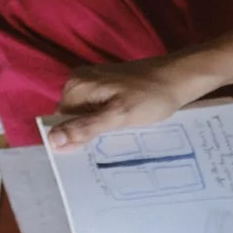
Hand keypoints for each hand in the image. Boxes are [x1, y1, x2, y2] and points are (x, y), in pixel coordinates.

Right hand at [48, 54, 214, 148]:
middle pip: (72, 120)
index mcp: (75, 86)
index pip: (59, 123)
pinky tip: (122, 130)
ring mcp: (93, 84)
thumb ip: (85, 128)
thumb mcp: (118, 116)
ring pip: (86, 118)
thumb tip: (52, 140)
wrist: (180, 78)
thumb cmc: (152, 96)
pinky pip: (98, 112)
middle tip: (110, 146)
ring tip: (118, 138)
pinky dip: (108, 123)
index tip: (93, 153)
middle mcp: (78, 82)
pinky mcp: (107, 88)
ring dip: (99, 132)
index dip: (73, 141)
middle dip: (87, 136)